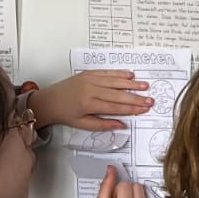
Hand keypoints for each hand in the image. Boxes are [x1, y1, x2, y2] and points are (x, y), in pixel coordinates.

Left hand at [31, 71, 151, 132]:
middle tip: (150, 100)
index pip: (115, 107)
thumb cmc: (66, 114)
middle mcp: (90, 90)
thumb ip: (103, 124)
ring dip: (131, 84)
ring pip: (114, 81)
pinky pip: (107, 72)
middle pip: (118, 94)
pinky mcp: (88, 73)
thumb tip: (122, 125)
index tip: (144, 109)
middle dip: (136, 97)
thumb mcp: (83, 124)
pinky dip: (119, 73)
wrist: (49, 101)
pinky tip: (130, 75)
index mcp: (89, 104)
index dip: (131, 108)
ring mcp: (90, 79)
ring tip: (145, 86)